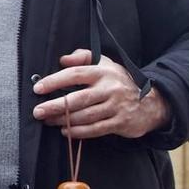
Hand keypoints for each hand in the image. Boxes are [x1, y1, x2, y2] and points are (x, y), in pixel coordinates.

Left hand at [30, 50, 170, 139]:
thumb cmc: (119, 82)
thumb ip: (84, 57)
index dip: (55, 81)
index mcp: (103, 72)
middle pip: (78, 99)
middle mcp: (110, 89)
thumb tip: (63, 59)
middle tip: (37, 111)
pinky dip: (78, 132)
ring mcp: (116, 107)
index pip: (75, 74)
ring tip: (48, 121)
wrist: (151, 103)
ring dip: (63, 120)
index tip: (38, 88)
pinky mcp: (120, 123)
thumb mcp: (106, 64)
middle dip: (55, 106)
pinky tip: (65, 131)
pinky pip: (95, 129)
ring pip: (85, 116)